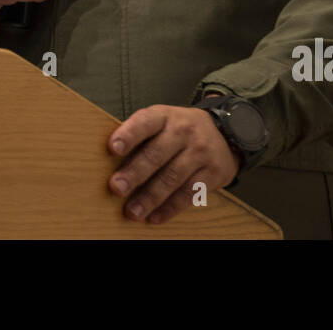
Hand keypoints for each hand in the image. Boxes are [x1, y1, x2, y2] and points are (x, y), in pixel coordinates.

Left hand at [107, 101, 240, 224]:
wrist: (225, 132)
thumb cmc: (179, 130)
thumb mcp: (162, 121)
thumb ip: (140, 136)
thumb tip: (107, 162)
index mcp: (165, 116)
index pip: (145, 122)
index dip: (128, 135)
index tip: (112, 148)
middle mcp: (184, 131)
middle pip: (156, 154)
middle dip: (135, 173)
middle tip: (116, 188)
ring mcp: (201, 151)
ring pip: (172, 177)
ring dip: (150, 197)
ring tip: (132, 211)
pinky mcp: (214, 172)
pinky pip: (189, 193)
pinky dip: (170, 208)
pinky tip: (155, 217)